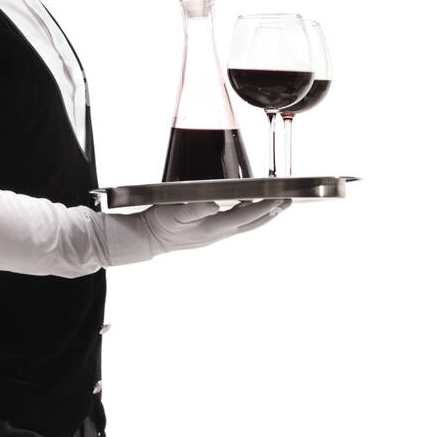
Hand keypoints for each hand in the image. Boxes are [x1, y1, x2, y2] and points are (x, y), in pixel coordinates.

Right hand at [138, 197, 290, 256]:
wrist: (148, 238)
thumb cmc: (160, 223)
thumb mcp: (175, 212)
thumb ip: (196, 208)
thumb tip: (215, 205)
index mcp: (213, 226)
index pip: (247, 215)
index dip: (265, 206)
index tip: (280, 198)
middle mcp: (218, 232)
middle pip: (252, 223)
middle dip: (272, 212)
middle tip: (288, 202)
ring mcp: (215, 235)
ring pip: (246, 225)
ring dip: (262, 216)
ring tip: (276, 206)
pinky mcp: (210, 233)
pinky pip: (236, 225)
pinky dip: (248, 217)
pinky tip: (248, 211)